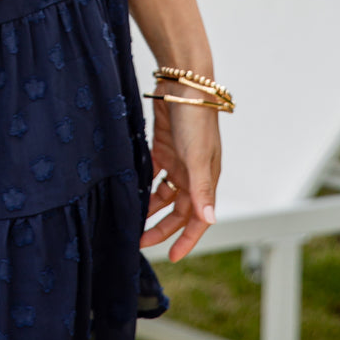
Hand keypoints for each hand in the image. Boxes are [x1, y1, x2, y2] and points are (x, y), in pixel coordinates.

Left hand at [139, 92, 221, 261]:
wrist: (183, 84)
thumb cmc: (196, 119)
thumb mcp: (198, 157)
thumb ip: (202, 190)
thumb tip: (210, 221)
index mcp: (205, 179)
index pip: (197, 218)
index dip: (187, 239)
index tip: (173, 256)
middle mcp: (192, 174)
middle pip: (177, 210)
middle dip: (162, 227)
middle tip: (140, 240)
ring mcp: (177, 161)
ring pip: (163, 193)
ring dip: (150, 206)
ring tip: (132, 218)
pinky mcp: (162, 147)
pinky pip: (152, 173)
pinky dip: (143, 183)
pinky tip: (130, 190)